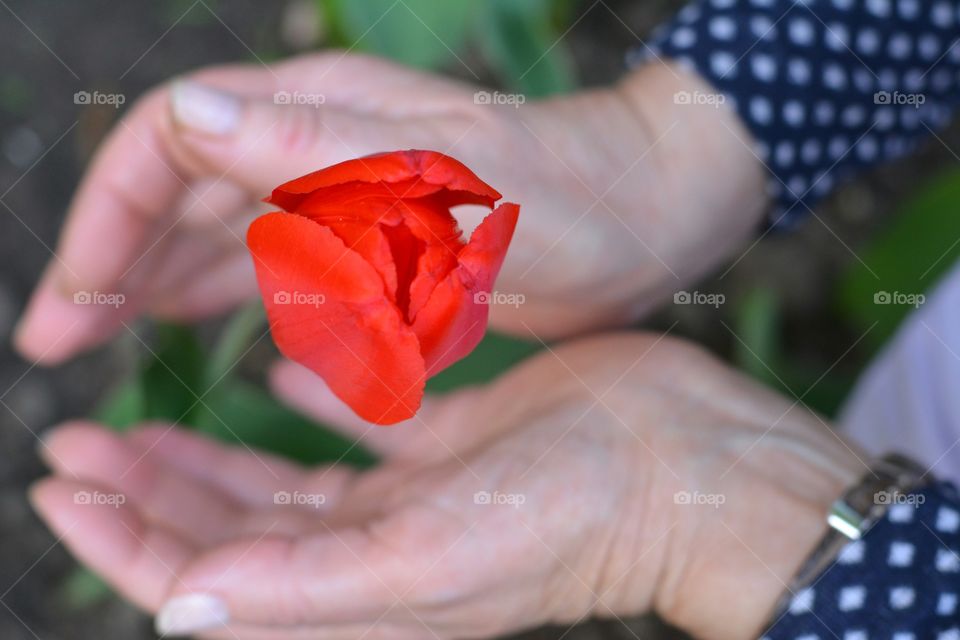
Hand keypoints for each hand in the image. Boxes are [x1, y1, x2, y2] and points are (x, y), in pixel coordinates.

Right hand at [15, 52, 765, 363]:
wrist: (644, 218)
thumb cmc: (568, 194)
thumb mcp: (448, 180)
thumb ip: (321, 152)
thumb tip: (186, 116)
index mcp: (321, 118)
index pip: (169, 146)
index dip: (107, 219)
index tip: (72, 305)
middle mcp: (319, 147)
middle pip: (178, 191)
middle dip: (111, 261)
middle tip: (56, 342)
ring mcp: (344, 193)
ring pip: (218, 231)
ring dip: (153, 279)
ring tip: (98, 337)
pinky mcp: (373, 240)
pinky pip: (273, 262)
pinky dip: (222, 290)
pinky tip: (193, 320)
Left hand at [32, 333, 863, 638]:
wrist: (685, 463)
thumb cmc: (571, 518)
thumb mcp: (431, 560)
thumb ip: (309, 590)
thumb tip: (181, 609)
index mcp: (364, 598)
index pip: (213, 579)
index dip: (129, 540)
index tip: (62, 483)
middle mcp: (378, 556)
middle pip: (234, 534)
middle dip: (148, 497)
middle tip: (73, 443)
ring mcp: (415, 500)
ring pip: (281, 487)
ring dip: (206, 459)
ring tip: (141, 422)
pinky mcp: (451, 447)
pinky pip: (358, 428)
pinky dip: (309, 404)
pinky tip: (275, 372)